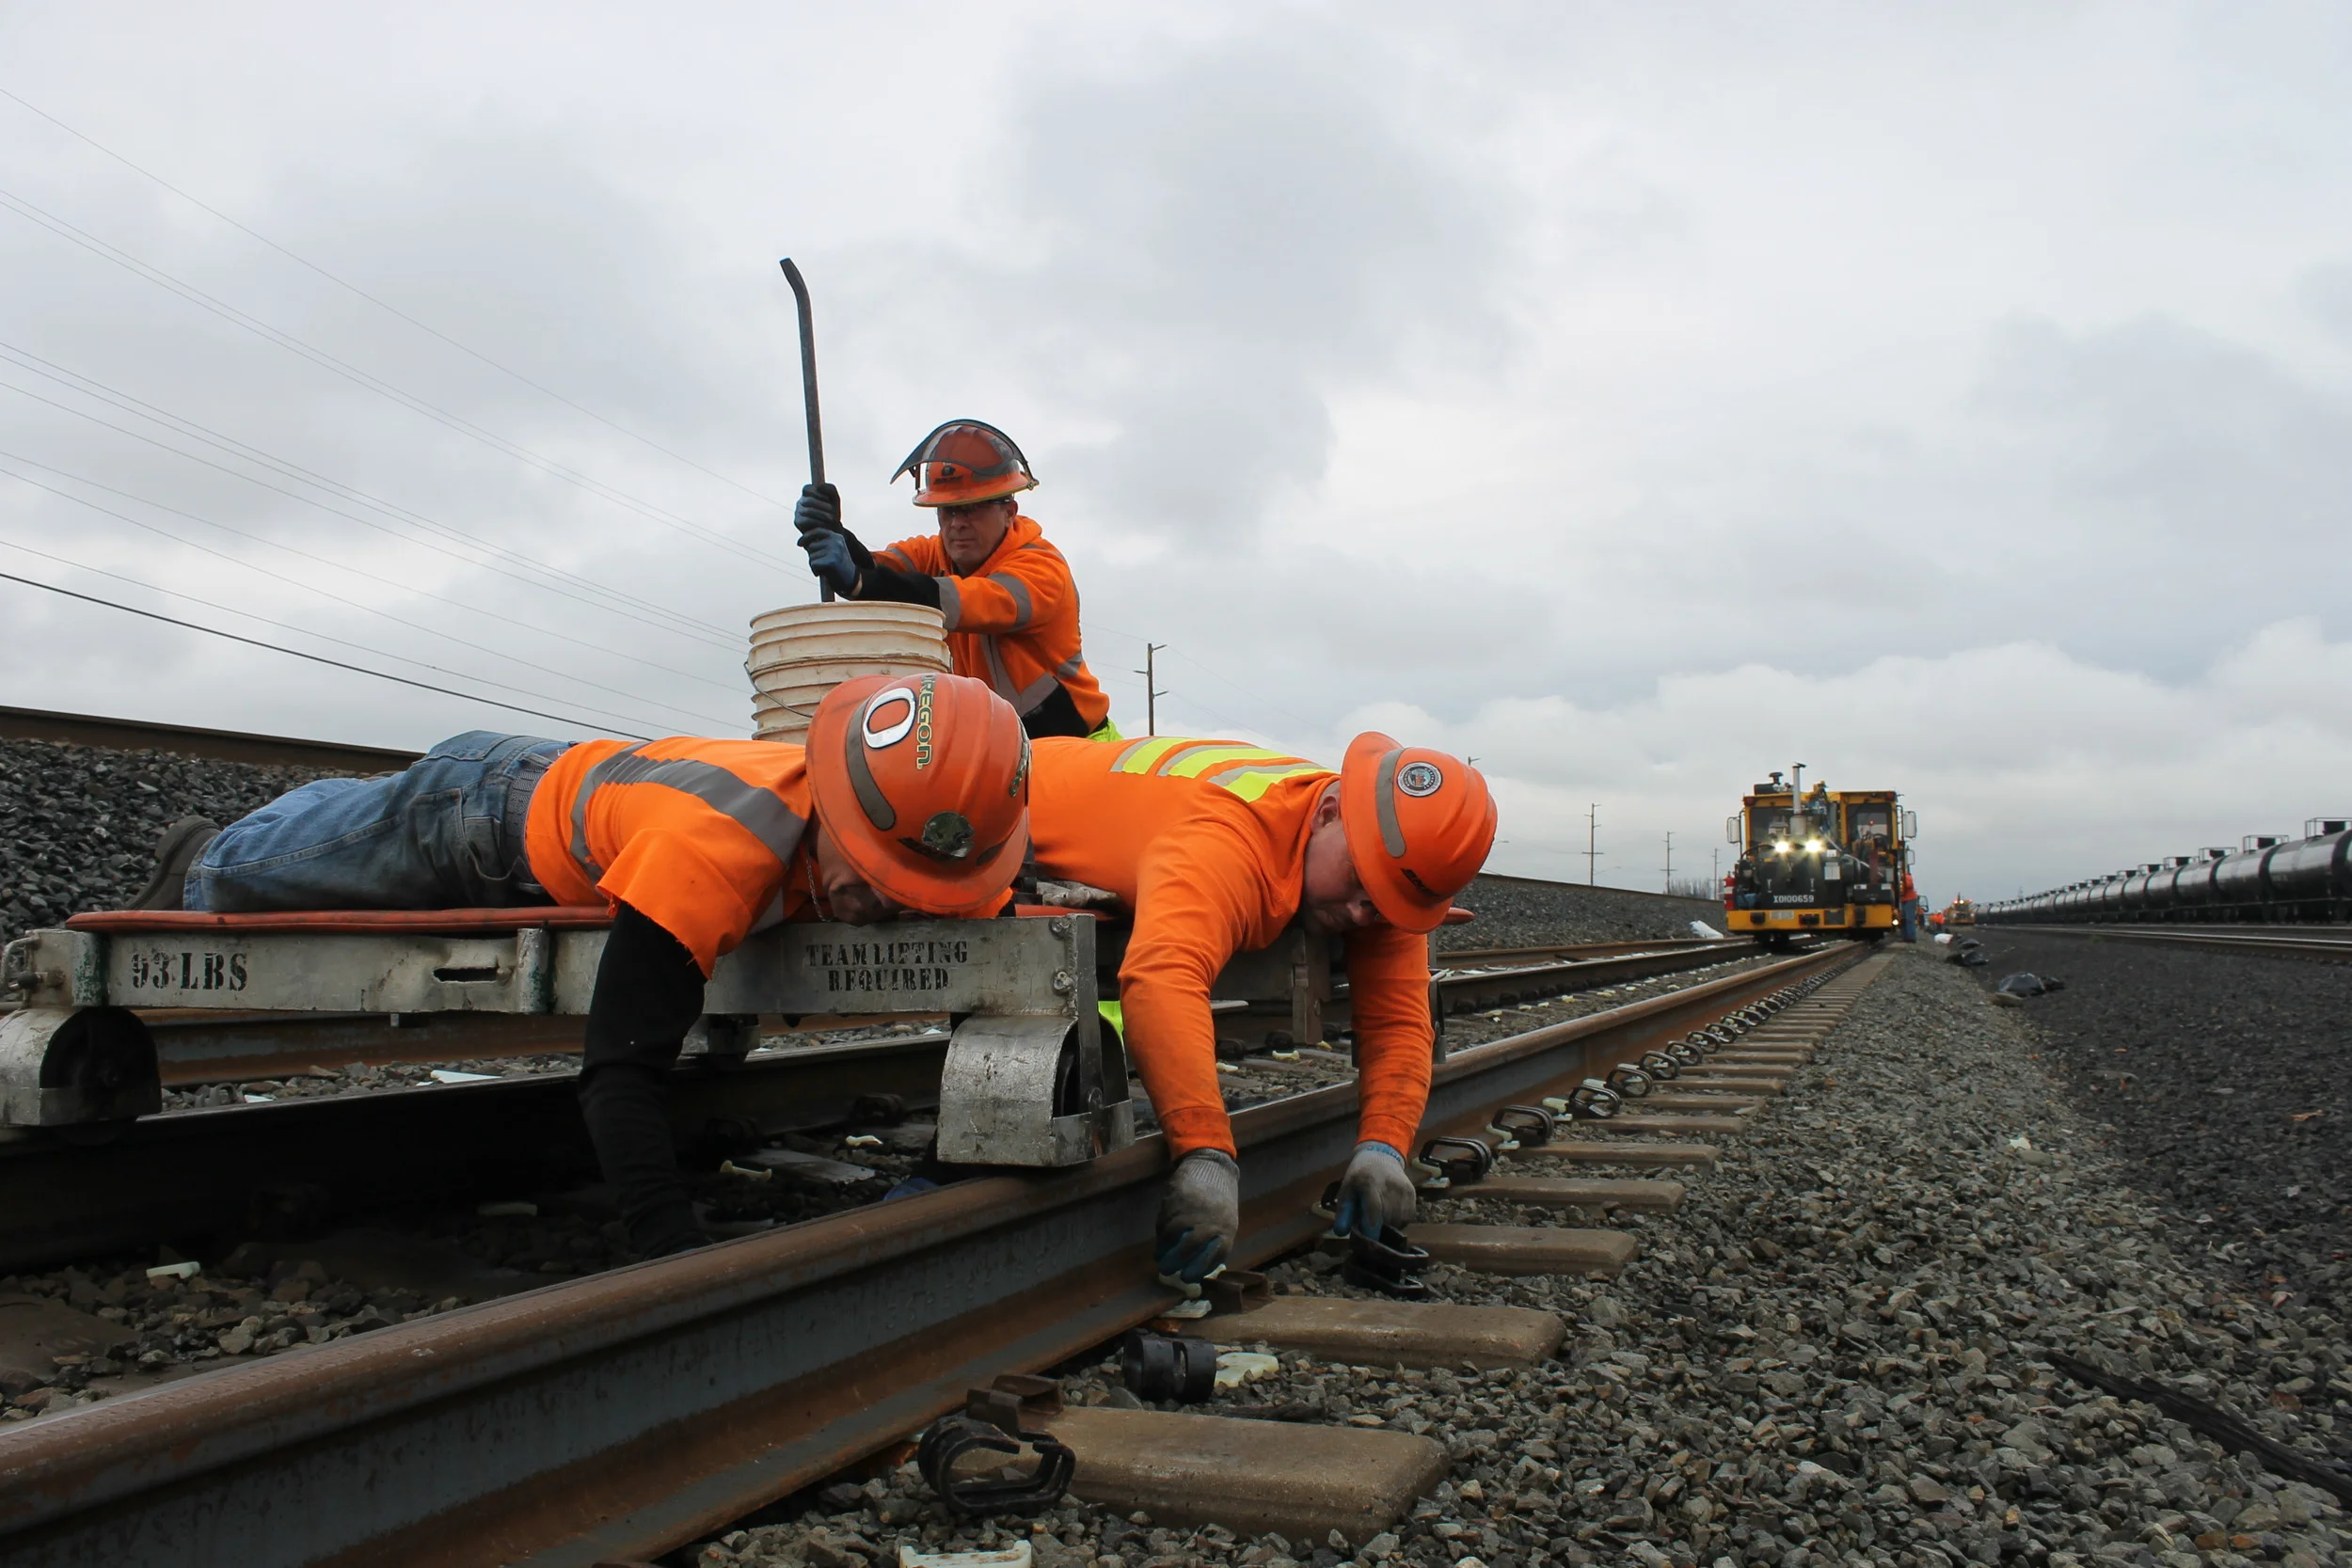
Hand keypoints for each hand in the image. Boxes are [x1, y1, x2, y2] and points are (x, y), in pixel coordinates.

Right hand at [793, 481, 841, 537]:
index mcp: (807, 494)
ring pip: (809, 510)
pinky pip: (807, 520)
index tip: (828, 500)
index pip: (807, 489)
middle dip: (823, 506)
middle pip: (809, 500)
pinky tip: (826, 525)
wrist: (832, 531)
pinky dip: (819, 522)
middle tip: (833, 511)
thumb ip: (830, 489)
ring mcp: (798, 512)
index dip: (818, 493)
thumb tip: (819, 486)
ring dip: (823, 514)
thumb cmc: (832, 513)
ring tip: (832, 519)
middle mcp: (800, 502)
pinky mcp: (798, 522)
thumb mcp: (835, 499)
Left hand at [800, 526, 858, 595]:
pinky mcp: (831, 561)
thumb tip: (801, 542)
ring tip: (824, 569)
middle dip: (812, 556)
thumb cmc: (837, 566)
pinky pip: (813, 564)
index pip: (817, 531)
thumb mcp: (831, 550)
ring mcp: (835, 551)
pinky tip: (822, 573)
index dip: (806, 537)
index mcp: (837, 537)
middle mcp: (836, 541)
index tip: (799, 544)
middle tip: (822, 564)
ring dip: (814, 564)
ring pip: (811, 556)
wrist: (850, 580)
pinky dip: (815, 570)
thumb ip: (819, 544)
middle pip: (811, 546)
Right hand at [1155, 1148, 1238, 1283]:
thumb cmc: (1220, 1199)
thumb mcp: (1226, 1221)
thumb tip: (1199, 1265)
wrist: (1212, 1166)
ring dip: (1164, 1251)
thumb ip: (1215, 1241)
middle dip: (1176, 1263)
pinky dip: (1161, 1236)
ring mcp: (1191, 1210)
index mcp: (1226, 1229)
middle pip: (1189, 1248)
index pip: (1213, 1257)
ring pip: (1173, 1236)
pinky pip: (1165, 1223)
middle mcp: (1209, 1221)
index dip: (1199, 1270)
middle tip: (1168, 1271)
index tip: (1188, 1278)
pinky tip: (1160, 1241)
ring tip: (1160, 1258)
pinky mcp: (1176, 1201)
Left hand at [1332, 1140, 1415, 1238]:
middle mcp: (1390, 1186)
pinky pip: (1408, 1217)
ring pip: (1399, 1221)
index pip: (1374, 1211)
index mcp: (1369, 1183)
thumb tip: (1341, 1233)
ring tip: (1379, 1222)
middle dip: (1378, 1231)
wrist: (1381, 1157)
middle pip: (1388, 1219)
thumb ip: (1344, 1212)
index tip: (1367, 1244)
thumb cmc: (1359, 1177)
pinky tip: (1389, 1216)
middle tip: (1369, 1233)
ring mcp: (1404, 1189)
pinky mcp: (1412, 1193)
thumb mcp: (1346, 1190)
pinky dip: (1398, 1222)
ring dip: (1389, 1228)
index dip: (1372, 1231)